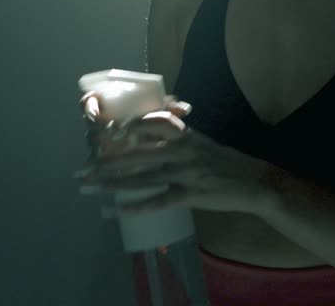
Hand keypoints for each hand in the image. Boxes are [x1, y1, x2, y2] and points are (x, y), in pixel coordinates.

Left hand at [75, 91, 278, 216]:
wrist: (253, 181)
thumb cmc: (222, 161)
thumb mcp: (200, 140)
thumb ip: (176, 132)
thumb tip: (150, 125)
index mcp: (183, 133)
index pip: (147, 125)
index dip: (121, 130)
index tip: (98, 136)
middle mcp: (181, 150)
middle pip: (135, 154)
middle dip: (105, 163)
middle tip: (81, 170)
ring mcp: (186, 172)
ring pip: (142, 178)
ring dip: (112, 185)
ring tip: (90, 188)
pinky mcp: (191, 195)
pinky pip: (159, 201)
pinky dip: (137, 207)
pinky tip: (117, 210)